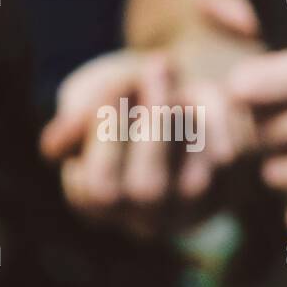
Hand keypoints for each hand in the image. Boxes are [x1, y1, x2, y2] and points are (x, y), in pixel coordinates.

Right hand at [40, 0, 259, 235]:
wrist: (180, 86)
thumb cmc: (123, 94)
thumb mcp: (90, 94)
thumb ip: (73, 118)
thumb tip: (54, 147)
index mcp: (98, 203)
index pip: (98, 189)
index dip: (103, 138)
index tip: (109, 93)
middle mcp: (146, 218)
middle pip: (147, 190)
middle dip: (151, 126)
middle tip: (155, 68)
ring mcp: (194, 208)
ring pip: (195, 181)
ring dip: (187, 119)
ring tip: (175, 75)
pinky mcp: (233, 186)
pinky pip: (232, 157)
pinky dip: (218, 117)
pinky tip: (202, 89)